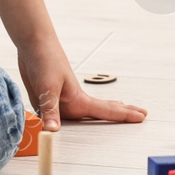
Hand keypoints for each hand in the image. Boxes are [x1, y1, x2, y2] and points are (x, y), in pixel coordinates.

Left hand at [18, 38, 145, 130]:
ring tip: (118, 108)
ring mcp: (62, 98)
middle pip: (101, 110)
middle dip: (121, 111)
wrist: (33, 43)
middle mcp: (72, 100)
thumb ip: (50, 109)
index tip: (142, 116)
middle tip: (140, 113)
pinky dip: (72, 113)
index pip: (106, 110)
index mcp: (77, 99)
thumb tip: (52, 131)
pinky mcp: (49, 97)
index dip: (124, 115)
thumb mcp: (47, 87)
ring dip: (101, 111)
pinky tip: (72, 113)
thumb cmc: (44, 59)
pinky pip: (63, 111)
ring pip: (84, 111)